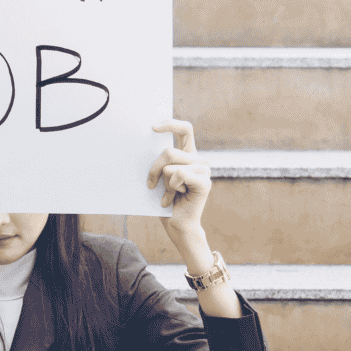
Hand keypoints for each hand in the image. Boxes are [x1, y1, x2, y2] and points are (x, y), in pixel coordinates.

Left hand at [148, 120, 209, 240]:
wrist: (177, 226)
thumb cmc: (165, 201)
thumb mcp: (160, 176)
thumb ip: (161, 161)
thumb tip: (145, 145)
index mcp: (189, 155)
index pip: (185, 129)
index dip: (170, 124)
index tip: (152, 127)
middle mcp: (199, 161)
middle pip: (169, 152)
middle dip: (154, 169)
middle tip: (151, 184)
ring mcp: (204, 172)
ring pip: (171, 166)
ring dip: (165, 184)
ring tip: (169, 196)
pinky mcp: (204, 184)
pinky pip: (179, 175)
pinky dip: (172, 189)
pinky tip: (174, 199)